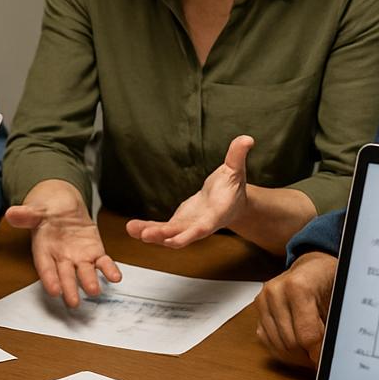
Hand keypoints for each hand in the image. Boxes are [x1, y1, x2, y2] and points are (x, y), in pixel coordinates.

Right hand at [4, 180, 120, 307]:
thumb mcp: (36, 210)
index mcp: (44, 250)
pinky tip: (116, 277)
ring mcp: (79, 257)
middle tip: (74, 303)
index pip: (45, 267)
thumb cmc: (47, 212)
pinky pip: (102, 263)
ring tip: (95, 291)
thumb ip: (26, 215)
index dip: (49, 279)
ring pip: (85, 272)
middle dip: (70, 288)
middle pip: (65, 275)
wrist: (62, 206)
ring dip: (90, 282)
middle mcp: (61, 258)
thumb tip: (11, 213)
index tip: (54, 291)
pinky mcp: (94, 252)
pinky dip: (109, 270)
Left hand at [126, 135, 254, 248]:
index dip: (189, 235)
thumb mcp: (236, 169)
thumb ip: (238, 155)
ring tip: (131, 228)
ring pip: (168, 234)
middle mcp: (200, 225)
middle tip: (145, 235)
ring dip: (150, 233)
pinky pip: (161, 229)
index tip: (174, 241)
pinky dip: (147, 228)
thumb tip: (247, 138)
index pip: (203, 228)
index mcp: (215, 215)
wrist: (229, 203)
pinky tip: (132, 227)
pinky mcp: (178, 224)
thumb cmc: (233, 187)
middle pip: (181, 235)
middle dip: (163, 236)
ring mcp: (187, 226)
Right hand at [251, 251, 336, 366]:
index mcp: (297, 287)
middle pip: (290, 342)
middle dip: (307, 355)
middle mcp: (276, 292)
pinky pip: (266, 340)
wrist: (312, 266)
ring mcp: (263, 300)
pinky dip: (282, 348)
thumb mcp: (338, 299)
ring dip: (295, 354)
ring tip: (310, 351)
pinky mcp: (258, 308)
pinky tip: (296, 345)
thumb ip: (333, 326)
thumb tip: (330, 355)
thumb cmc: (327, 280)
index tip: (326, 362)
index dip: (318, 353)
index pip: (307, 335)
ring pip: (277, 345)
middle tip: (320, 357)